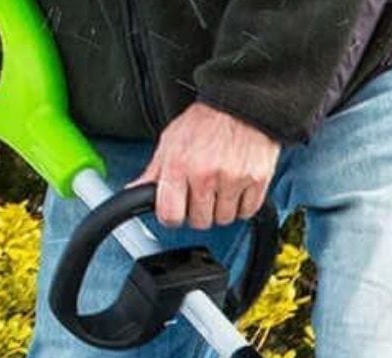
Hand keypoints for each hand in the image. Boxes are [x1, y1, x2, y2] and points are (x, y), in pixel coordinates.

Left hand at [133, 103, 280, 229]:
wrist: (241, 102)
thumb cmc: (206, 120)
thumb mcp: (171, 140)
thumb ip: (154, 171)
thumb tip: (134, 191)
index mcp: (180, 165)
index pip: (170, 215)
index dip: (172, 216)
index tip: (176, 210)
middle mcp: (206, 174)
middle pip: (199, 221)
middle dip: (198, 212)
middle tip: (201, 194)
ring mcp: (233, 179)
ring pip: (224, 219)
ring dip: (221, 209)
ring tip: (220, 188)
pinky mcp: (256, 180)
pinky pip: (247, 212)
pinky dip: (242, 206)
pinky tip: (236, 189)